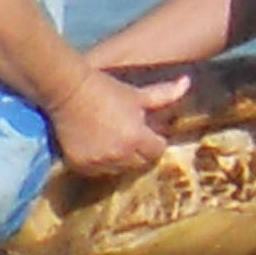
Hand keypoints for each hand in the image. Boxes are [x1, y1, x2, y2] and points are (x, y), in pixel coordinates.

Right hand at [47, 70, 187, 177]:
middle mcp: (119, 155)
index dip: (154, 141)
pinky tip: (97, 145)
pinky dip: (100, 162)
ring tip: (113, 139)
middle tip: (130, 135)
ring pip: (118, 169)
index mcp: (136, 138)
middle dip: (139, 151)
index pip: (156, 151)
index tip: (147, 131)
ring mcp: (99, 162)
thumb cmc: (105, 89)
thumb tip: (188, 82)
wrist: (67, 92)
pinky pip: (98, 171)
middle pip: (139, 163)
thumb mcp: (136, 93)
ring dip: (120, 158)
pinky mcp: (80, 165)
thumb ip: (164, 94)